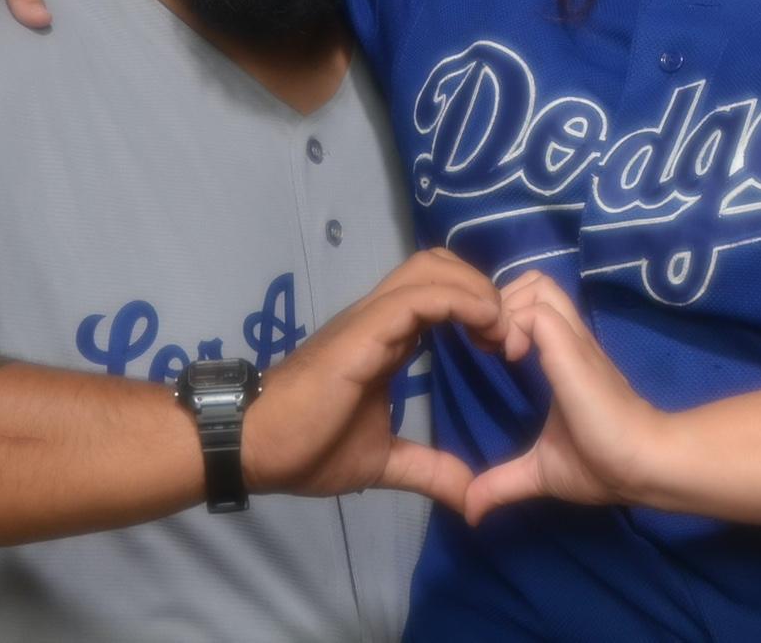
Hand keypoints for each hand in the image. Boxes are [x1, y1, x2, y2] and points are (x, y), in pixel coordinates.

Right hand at [241, 249, 506, 513]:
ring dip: (476, 289)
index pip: (438, 290)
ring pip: (431, 268)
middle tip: (505, 334)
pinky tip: (484, 326)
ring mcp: (370, 317)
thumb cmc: (308, 448)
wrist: (255, 447)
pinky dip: (459, 300)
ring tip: (499, 330)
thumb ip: (428, 469)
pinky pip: (419, 296)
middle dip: (481, 286)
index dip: (477, 305)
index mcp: (386, 336)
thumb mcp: (381, 461)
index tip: (504, 346)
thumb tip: (471, 495)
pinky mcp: (365, 329)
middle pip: (438, 264)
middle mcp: (380, 316)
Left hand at [464, 271, 665, 525]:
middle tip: (490, 344)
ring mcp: (573, 338)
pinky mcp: (572, 348)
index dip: (503, 316)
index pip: (530, 300)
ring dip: (508, 307)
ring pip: (536, 284)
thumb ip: (503, 482)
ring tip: (503, 348)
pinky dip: (514, 325)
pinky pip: (535, 311)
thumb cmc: (600, 463)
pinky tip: (511, 358)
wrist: (643, 466)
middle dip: (501, 302)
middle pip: (532, 280)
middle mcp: (568, 337)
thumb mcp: (539, 470)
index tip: (489, 353)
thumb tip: (469, 512)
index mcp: (562, 355)